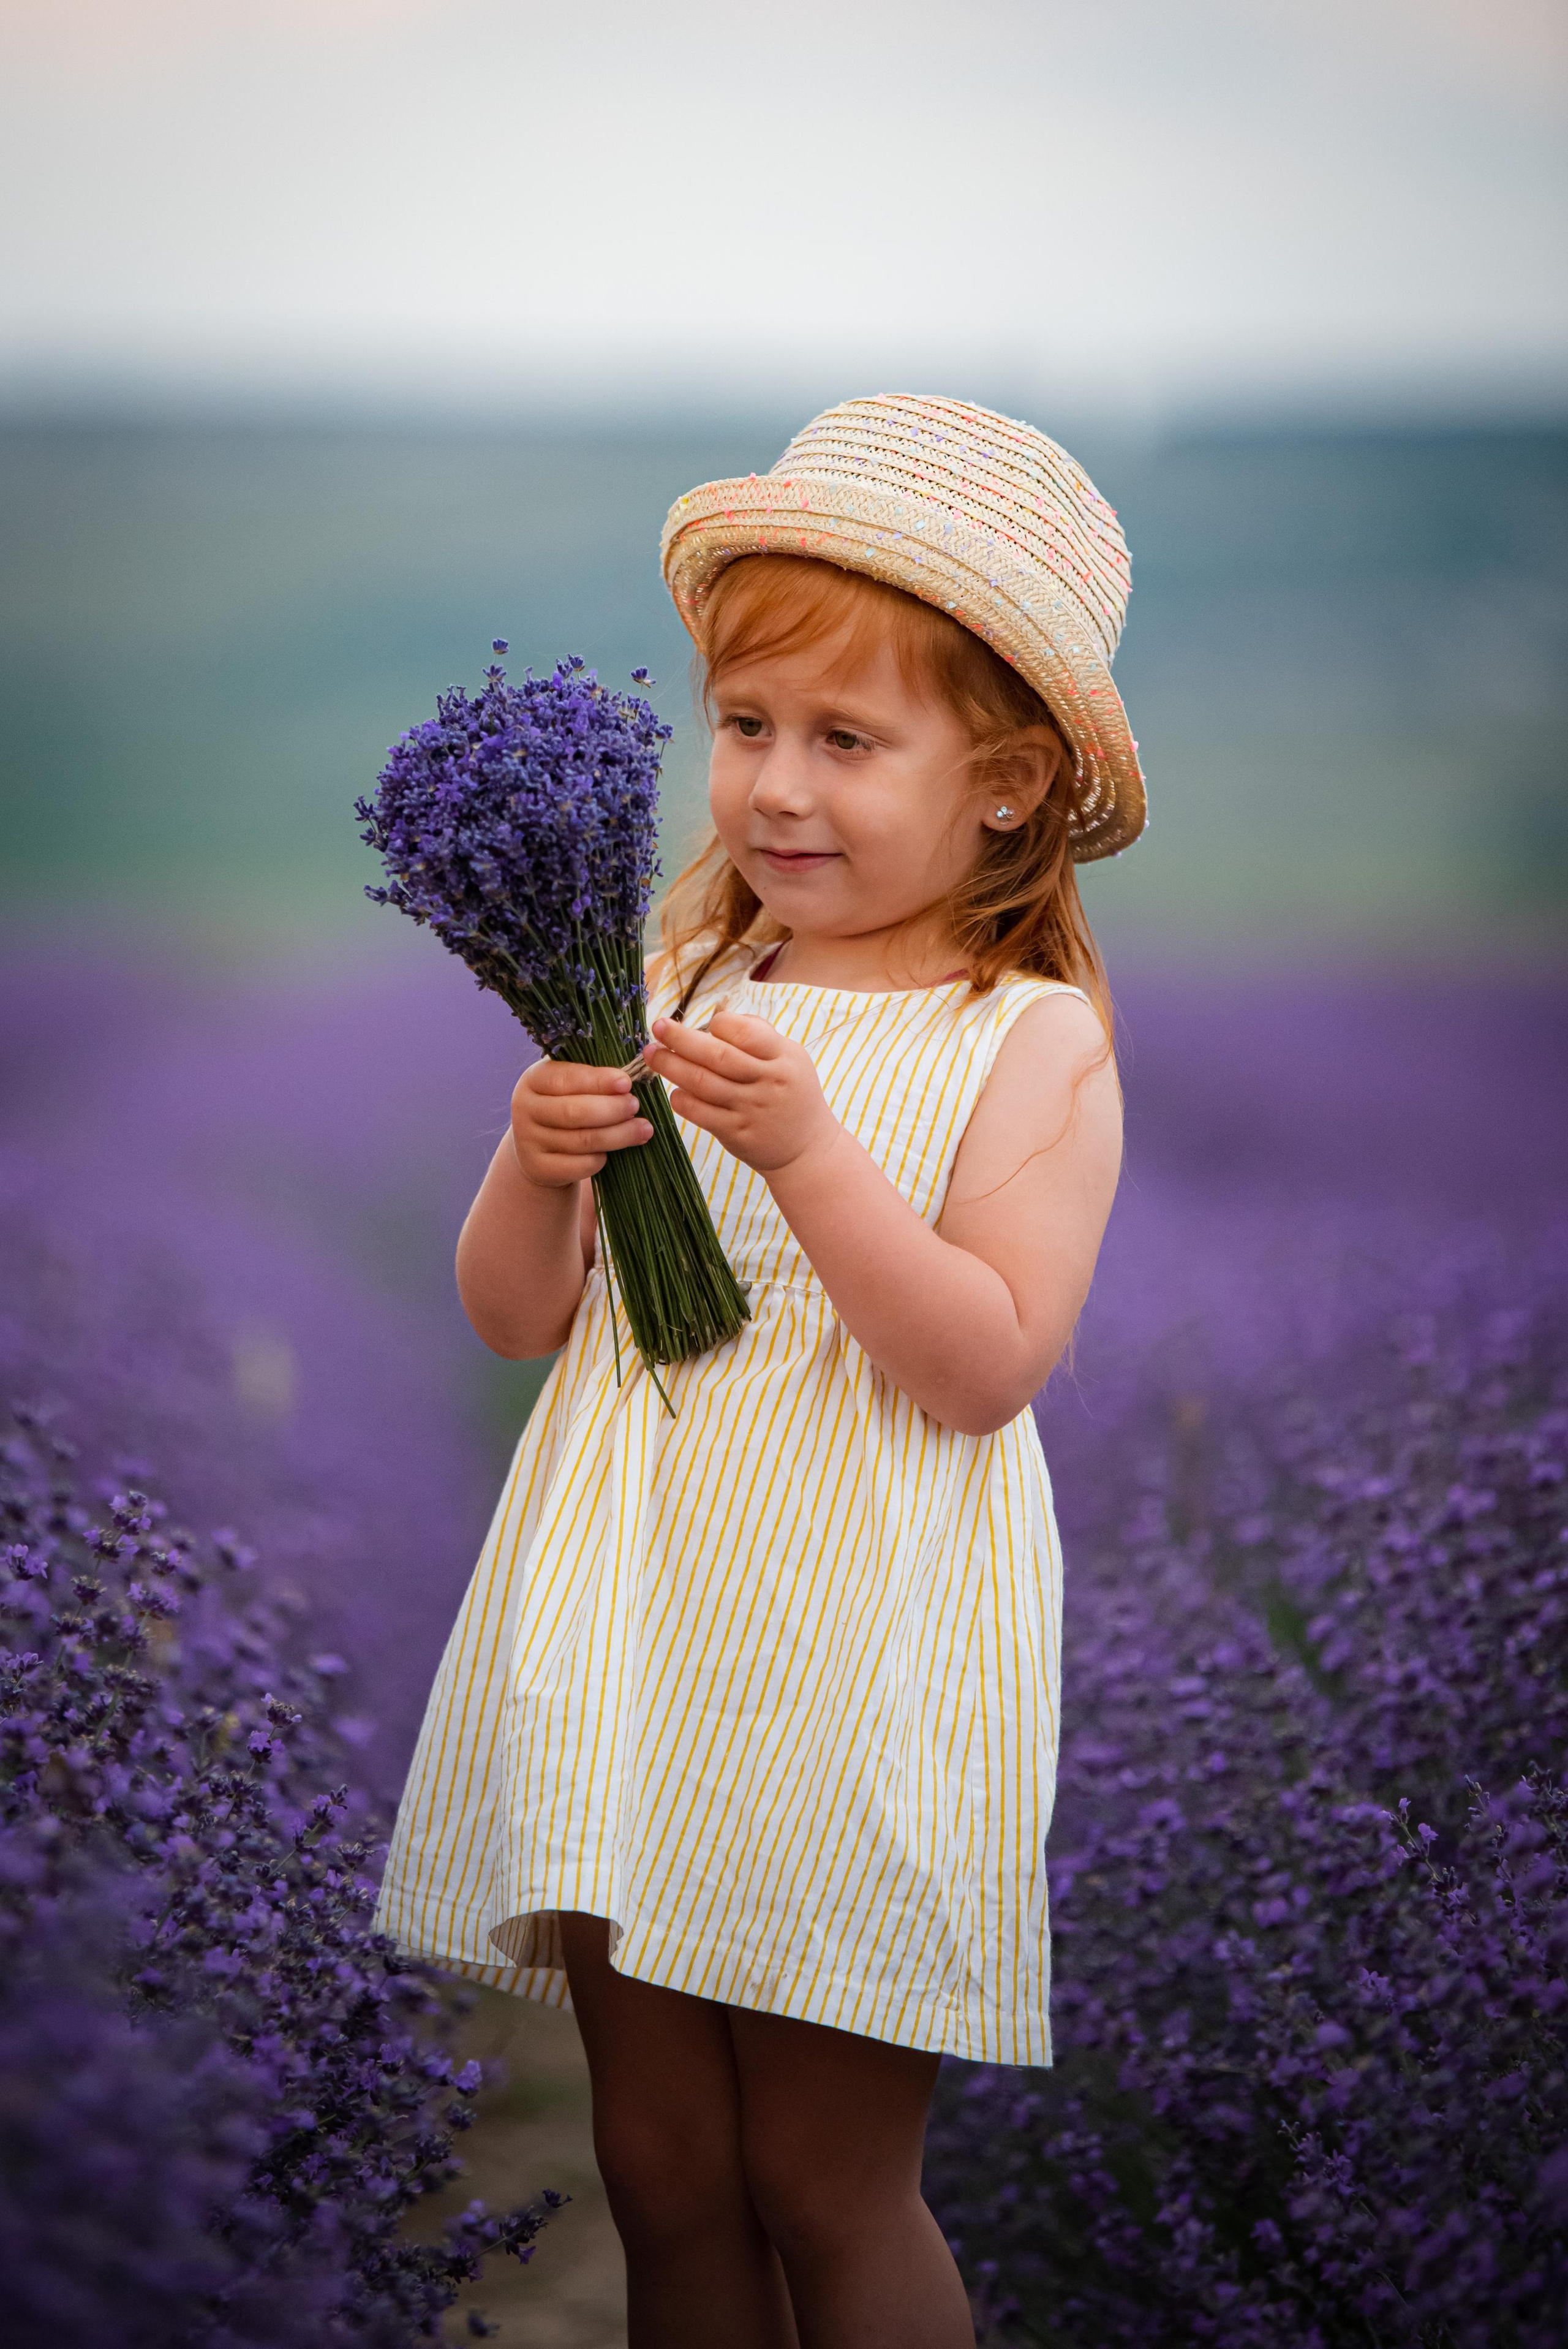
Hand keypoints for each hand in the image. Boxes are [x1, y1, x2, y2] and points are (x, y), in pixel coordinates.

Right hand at [509, 1059, 650, 1188]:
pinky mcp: (538, 1168)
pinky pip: (579, 1165)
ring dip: (618, 1136)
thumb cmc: (567, 1105)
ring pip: (581, 1141)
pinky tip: (613, 1153)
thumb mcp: (573, 1086)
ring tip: (643, 1129)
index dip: (598, 1081)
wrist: (540, 1148)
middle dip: (612, 1109)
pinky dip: (601, 1159)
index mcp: (534, 1079)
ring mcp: (528, 1140)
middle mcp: (524, 1108)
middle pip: (574, 1112)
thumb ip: (595, 1079)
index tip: (626, 1083)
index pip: (566, 1078)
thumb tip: (632, 1080)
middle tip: (635, 1106)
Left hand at [643, 1012, 840, 1175]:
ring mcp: (752, 1110)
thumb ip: (758, 1035)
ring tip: (652, 1054)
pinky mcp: (737, 1134)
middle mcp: (769, 1082)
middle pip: (718, 1057)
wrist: (807, 1148)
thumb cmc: (791, 1092)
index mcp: (784, 1057)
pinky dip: (683, 1099)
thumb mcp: (790, 1058)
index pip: (747, 1033)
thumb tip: (715, 1018)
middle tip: (657, 1027)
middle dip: (682, 1039)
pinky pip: (702, 1114)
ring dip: (672, 1067)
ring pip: (704, 1084)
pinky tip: (673, 1090)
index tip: (707, 1023)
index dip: (721, 1024)